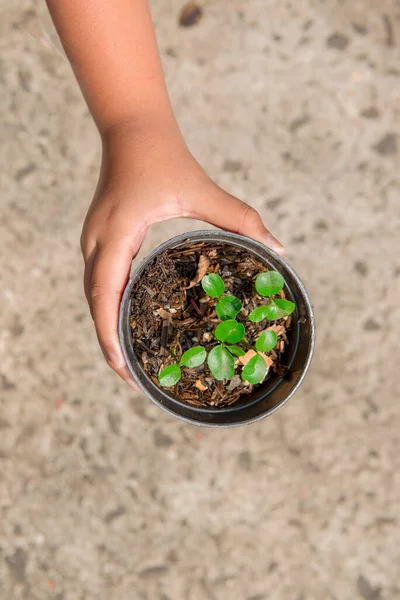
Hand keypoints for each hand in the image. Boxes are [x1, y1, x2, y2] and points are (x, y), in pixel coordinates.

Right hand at [80, 119, 283, 389]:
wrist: (132, 129)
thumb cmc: (165, 157)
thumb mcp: (202, 191)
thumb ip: (241, 219)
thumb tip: (279, 248)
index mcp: (117, 235)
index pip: (105, 297)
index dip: (110, 336)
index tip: (124, 368)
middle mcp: (96, 243)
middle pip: (95, 306)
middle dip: (109, 344)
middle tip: (135, 379)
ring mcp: (93, 241)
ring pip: (93, 297)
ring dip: (106, 328)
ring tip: (128, 360)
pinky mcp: (99, 239)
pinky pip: (99, 283)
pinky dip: (108, 308)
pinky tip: (125, 323)